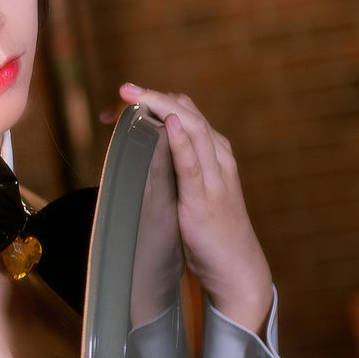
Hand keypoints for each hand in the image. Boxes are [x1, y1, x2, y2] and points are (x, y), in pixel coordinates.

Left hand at [118, 84, 271, 328]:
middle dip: (153, 97)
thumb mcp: (194, 191)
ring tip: (136, 95)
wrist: (237, 267)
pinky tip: (167, 124)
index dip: (154, 101)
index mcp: (215, 154)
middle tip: (122, 89)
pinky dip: (180, 141)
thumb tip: (146, 152)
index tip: (121, 102)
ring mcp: (214, 178)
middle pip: (187, 113)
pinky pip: (192, 164)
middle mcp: (218, 158)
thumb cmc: (213, 232)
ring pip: (192, 129)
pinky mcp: (204, 200)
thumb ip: (177, 169)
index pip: (185, 113)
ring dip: (161, 108)